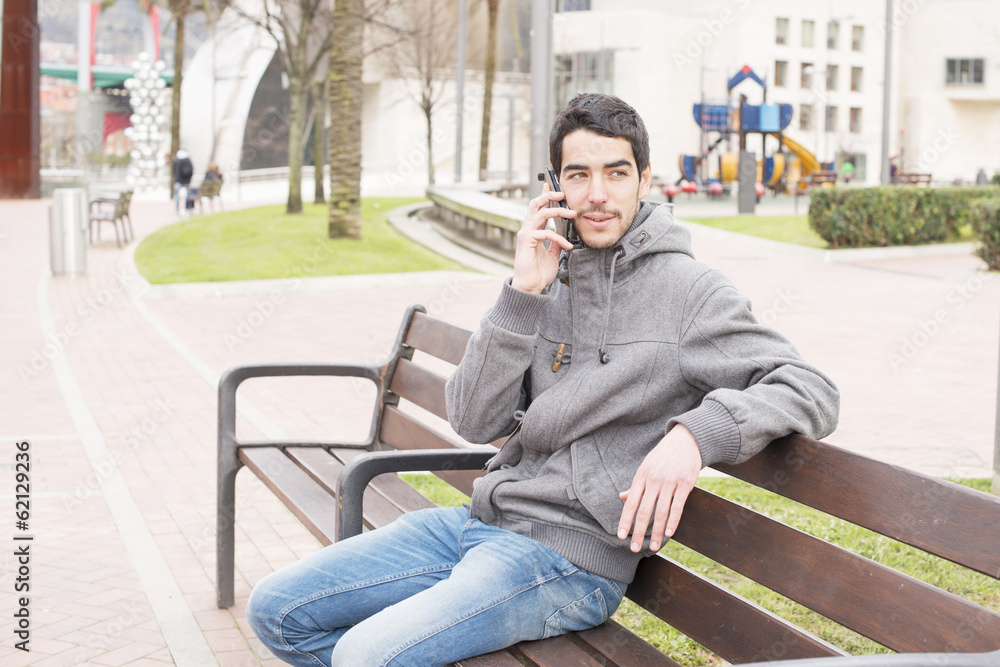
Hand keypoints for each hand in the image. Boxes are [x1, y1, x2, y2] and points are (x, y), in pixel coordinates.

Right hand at [511, 185, 574, 293]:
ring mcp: (525, 233)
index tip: (551, 185)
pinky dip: (559, 238)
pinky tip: (568, 245)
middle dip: (548, 195)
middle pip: (536, 204)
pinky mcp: (526, 241)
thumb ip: (556, 242)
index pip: (538, 208)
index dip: (544, 196)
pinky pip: (546, 233)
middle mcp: (527, 228)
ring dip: (558, 211)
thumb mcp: (553, 254)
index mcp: (533, 230)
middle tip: (562, 193)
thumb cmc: (539, 272)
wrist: (531, 286)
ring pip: (541, 213)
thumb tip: (565, 235)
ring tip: (572, 214)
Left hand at [617, 424, 701, 552]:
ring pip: (661, 512)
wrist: (686, 440)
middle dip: (638, 532)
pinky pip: (678, 506)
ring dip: (656, 532)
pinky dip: (673, 521)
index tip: (620, 536)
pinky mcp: (685, 483)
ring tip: (654, 547)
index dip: (625, 521)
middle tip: (634, 548)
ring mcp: (669, 482)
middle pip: (643, 511)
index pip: (631, 503)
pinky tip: (669, 533)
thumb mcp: (646, 467)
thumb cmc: (663, 456)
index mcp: (641, 476)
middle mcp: (653, 480)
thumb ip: (636, 485)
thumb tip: (622, 498)